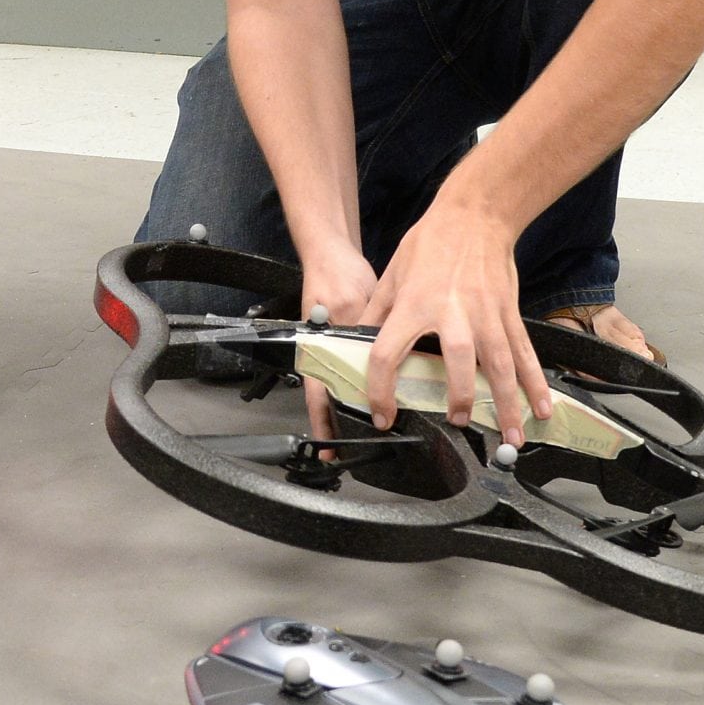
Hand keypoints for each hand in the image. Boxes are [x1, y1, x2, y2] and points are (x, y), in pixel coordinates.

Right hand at [298, 242, 377, 442]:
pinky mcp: (350, 339)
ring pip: (346, 386)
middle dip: (341, 424)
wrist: (332, 253)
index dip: (325, 424)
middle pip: (330, 397)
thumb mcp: (350, 303)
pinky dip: (369, 383)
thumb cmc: (333, 274)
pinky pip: (358, 368)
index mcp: (317, 348)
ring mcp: (337, 347)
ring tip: (372, 427)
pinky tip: (387, 391)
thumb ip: (362, 331)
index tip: (330, 449)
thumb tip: (378, 359)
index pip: (318, 395)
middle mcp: (324, 353)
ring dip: (356, 405)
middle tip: (350, 451)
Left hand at [357, 201, 553, 447]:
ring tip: (510, 438)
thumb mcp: (391, 274)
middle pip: (458, 361)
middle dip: (460, 395)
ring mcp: (486, 314)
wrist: (475, 216)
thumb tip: (354, 342)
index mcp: (413, 304)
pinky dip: (535, 383)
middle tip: (457, 422)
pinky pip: (524, 353)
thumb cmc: (429, 244)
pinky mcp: (509, 314)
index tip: (382, 414)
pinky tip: (542, 409)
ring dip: (507, 404)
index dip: (380, 388)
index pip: (388, 352)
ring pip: (500, 365)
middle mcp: (453, 312)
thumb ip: (375, 313)